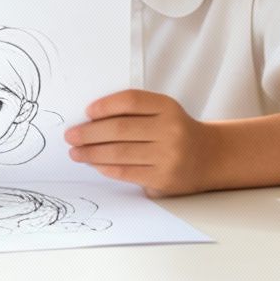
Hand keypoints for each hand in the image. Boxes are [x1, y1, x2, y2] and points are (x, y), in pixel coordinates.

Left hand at [65, 90, 213, 195]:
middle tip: (70, 136)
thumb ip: (134, 113)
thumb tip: (90, 121)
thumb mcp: (163, 112)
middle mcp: (170, 130)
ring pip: (120, 153)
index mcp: (168, 107)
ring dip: (92, 153)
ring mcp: (168, 156)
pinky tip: (95, 164)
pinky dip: (106, 168)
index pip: (131, 102)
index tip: (86, 112)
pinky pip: (126, 172)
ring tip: (76, 153)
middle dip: (89, 133)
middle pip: (120, 129)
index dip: (105, 105)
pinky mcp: (163, 178)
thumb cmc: (175, 131)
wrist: (208, 157)